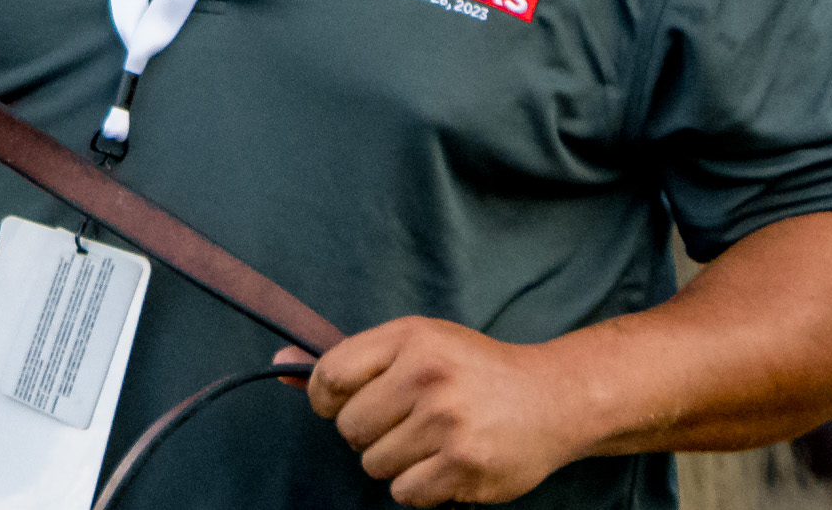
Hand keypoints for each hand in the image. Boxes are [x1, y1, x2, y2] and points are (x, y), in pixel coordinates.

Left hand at [301, 318, 588, 504]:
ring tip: (427, 442)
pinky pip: (405, 492)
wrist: (553, 397)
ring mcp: (447, 424)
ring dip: (394, 461)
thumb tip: (278, 366)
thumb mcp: (414, 344)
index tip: (340, 404)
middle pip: (349, 428)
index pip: (330, 375)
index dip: (324, 398)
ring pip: (374, 464)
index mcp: (409, 339)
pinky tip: (442, 464)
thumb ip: (349, 359)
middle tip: (401, 423)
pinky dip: (417, 486)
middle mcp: (427, 378)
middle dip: (366, 433)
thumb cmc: (473, 370)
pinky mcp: (465, 466)